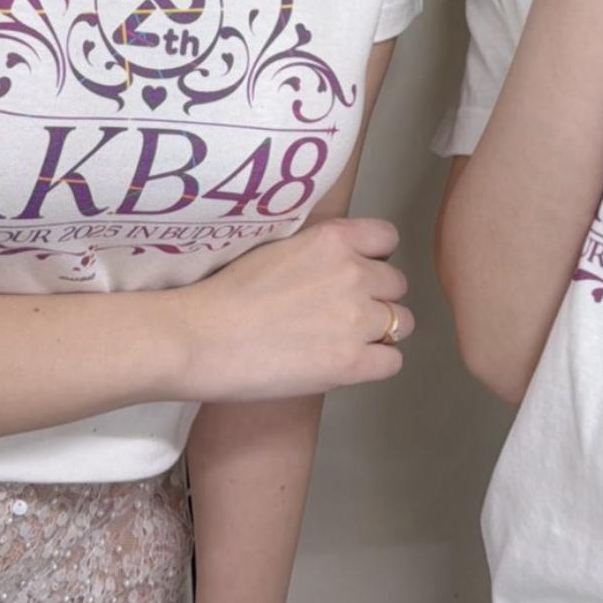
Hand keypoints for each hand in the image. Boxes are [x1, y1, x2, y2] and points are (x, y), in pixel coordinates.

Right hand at [179, 215, 411, 402]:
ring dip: (379, 331)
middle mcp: (353, 272)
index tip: (358, 271)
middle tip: (343, 313)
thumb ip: (317, 251)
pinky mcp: (351, 363)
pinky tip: (347, 364)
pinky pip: (392, 362)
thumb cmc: (225, 293)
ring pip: (401, 322)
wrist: (200, 337)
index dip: (375, 257)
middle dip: (376, 296)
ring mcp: (355, 319)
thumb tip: (336, 264)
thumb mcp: (277, 247)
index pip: (386, 238)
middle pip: (396, 283)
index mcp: (332, 239)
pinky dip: (375, 364)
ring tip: (345, 340)